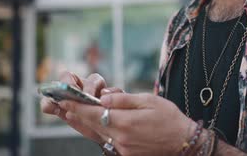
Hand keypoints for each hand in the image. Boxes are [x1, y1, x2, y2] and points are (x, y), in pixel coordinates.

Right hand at [40, 71, 122, 143]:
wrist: (103, 133)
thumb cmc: (110, 116)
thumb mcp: (117, 107)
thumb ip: (115, 96)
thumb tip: (107, 91)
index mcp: (97, 86)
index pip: (93, 79)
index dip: (90, 86)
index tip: (89, 96)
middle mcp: (81, 88)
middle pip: (70, 77)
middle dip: (69, 84)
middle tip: (70, 96)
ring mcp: (69, 97)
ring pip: (57, 87)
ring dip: (55, 93)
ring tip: (57, 103)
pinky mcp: (59, 108)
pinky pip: (49, 102)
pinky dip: (47, 104)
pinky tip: (51, 109)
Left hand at [58, 93, 194, 155]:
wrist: (183, 141)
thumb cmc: (169, 117)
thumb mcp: (149, 101)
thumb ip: (124, 99)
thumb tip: (103, 96)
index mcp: (125, 122)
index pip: (93, 113)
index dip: (77, 105)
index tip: (64, 98)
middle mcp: (120, 137)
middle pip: (92, 124)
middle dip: (77, 113)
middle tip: (63, 103)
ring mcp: (122, 147)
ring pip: (97, 132)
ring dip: (86, 122)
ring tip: (74, 111)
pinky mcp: (125, 152)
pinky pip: (107, 139)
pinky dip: (99, 129)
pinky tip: (97, 122)